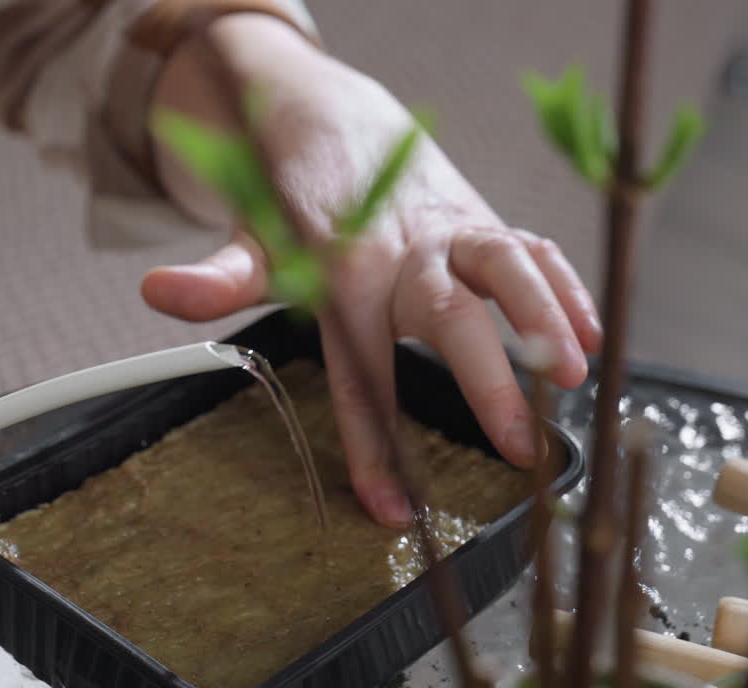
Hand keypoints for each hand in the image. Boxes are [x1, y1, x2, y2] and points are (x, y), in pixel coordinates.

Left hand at [142, 14, 600, 527]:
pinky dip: (564, 286)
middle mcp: (401, 248)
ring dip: (542, 317)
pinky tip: (590, 335)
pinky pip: (531, 246)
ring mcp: (446, 228)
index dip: (372, 444)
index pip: (358, 370)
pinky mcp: (479, 216)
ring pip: (503, 264)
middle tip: (516, 447)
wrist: (336, 119)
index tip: (392, 509)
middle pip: (445, 315)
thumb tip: (158, 291)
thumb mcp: (247, 240)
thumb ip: (217, 276)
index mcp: (340, 269)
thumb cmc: (292, 200)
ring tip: (573, 376)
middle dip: (483, 381)